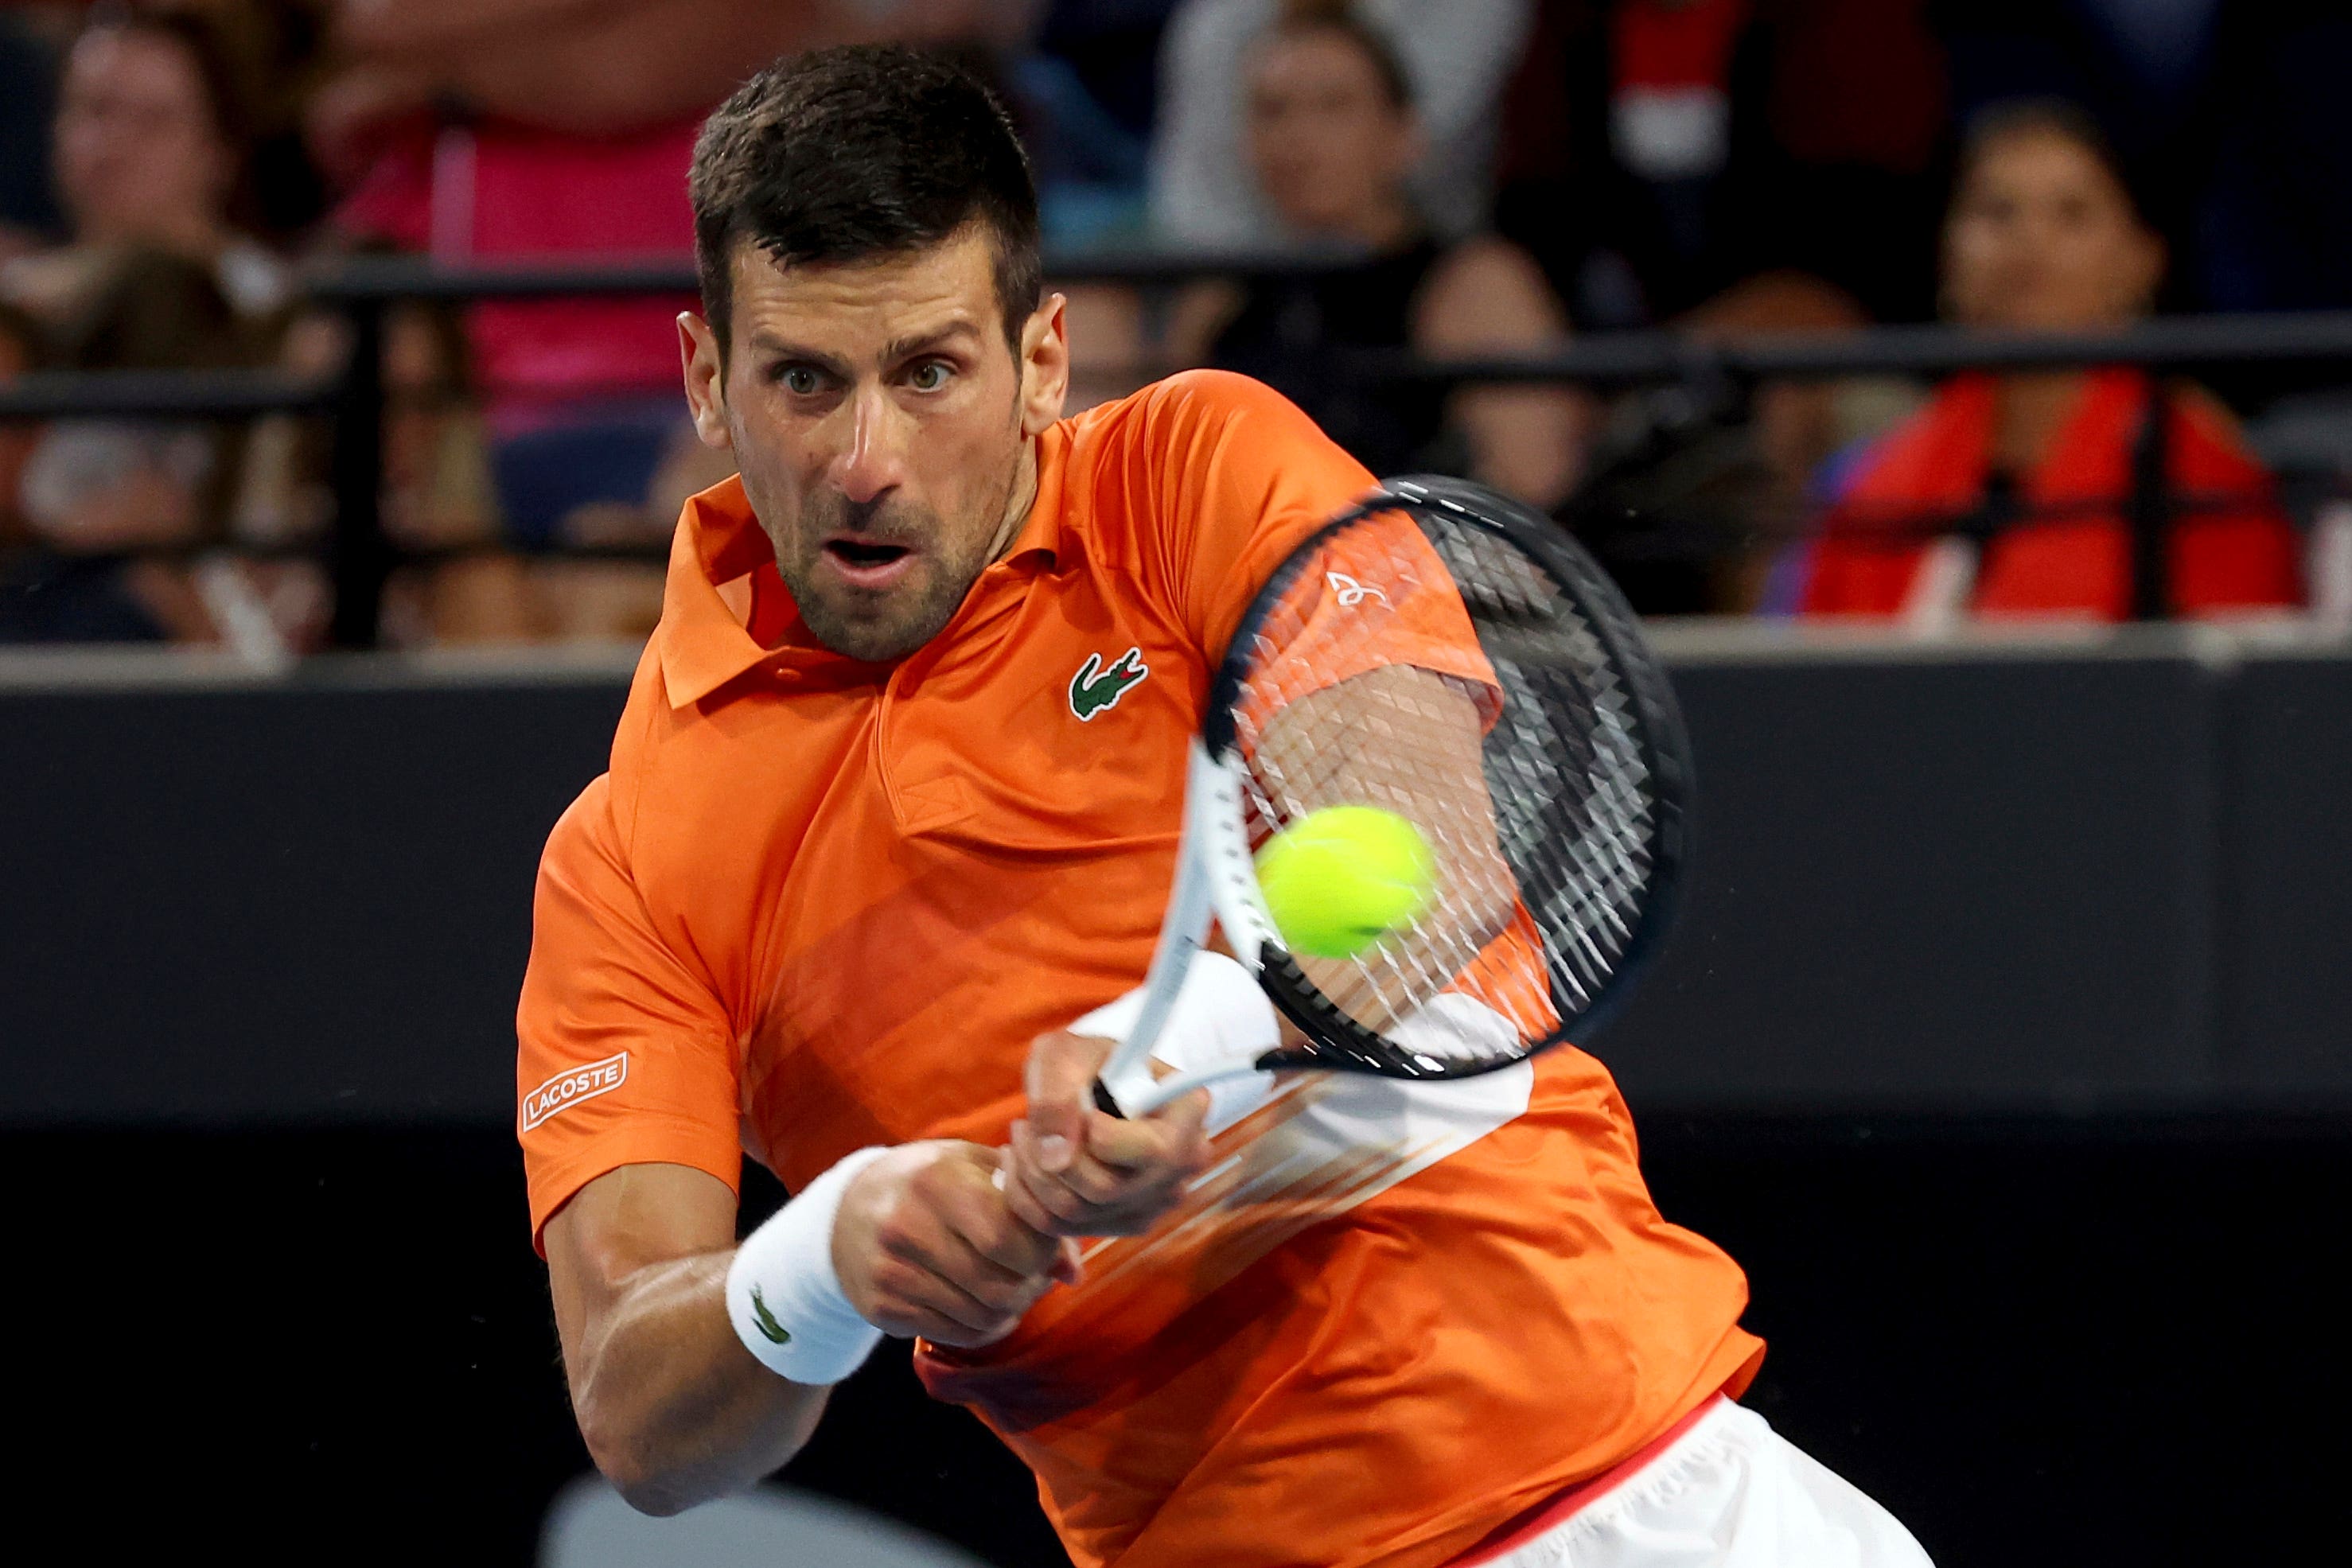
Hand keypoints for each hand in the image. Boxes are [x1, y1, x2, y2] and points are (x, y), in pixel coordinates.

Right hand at [831, 1141, 1079, 1348]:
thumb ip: (1029, 1210)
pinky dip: (981, 1329)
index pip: (1005, 1238)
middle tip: (1035, 1280)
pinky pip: (952, 1334)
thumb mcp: (976, 1170)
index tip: (1045, 1251)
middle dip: (1028, 1289)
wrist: (847, 1211)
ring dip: (1008, 1313)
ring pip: (977, 1317)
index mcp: (936, 1181)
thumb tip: (1072, 1273)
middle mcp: (905, 1226)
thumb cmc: (930, 1182)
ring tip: (1013, 1293)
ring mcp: (889, 1271)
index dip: (1038, 1254)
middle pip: (994, 1285)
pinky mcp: (880, 1307)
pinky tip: (984, 1309)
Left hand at [1003, 1030, 1211, 1238]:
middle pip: (1104, 1189)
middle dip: (1048, 1156)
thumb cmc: (1084, 1062)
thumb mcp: (1064, 1054)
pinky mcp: (1123, 1223)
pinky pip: (1061, 1228)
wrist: (1091, 1083)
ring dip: (1032, 1173)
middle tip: (1025, 1124)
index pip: (1150, 1151)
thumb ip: (1057, 1094)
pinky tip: (1023, 1161)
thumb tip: (1056, 1156)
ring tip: (1022, 1135)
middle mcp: (1183, 1166)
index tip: (1076, 1108)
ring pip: (1076, 1213)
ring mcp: (1156, 1201)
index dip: (1097, 1134)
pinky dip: (1027, 1196)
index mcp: (1188, 1113)